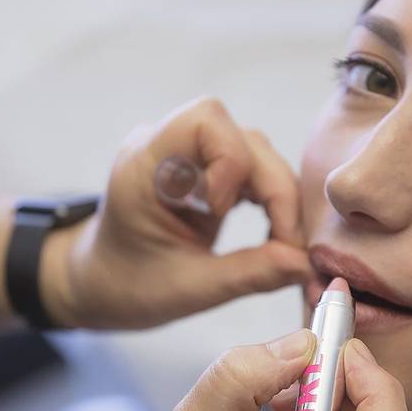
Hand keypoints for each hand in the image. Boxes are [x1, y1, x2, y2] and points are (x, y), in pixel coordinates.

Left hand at [41, 97, 313, 328]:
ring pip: (256, 152)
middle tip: (287, 247)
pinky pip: (253, 169)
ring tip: (284, 246)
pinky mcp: (207, 170)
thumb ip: (250, 274)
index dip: (232, 160)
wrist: (102, 284)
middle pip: (243, 138)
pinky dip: (272, 200)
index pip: (205, 120)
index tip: (228, 213)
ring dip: (278, 197)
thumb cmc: (128, 286)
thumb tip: (309, 266)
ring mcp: (189, 155)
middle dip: (274, 189)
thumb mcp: (188, 290)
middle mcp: (168, 147)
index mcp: (144, 165)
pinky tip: (275, 234)